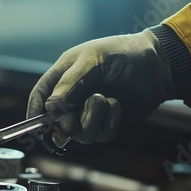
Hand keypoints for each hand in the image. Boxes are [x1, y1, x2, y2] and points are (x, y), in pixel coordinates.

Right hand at [27, 29, 174, 143]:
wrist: (156, 65)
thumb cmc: (121, 54)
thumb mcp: (92, 59)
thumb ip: (70, 83)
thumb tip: (51, 108)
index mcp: (63, 78)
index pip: (40, 97)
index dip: (34, 113)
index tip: (35, 127)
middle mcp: (73, 99)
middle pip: (57, 123)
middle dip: (69, 120)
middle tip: (81, 109)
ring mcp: (89, 114)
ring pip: (80, 135)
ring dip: (93, 119)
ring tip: (106, 98)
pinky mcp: (107, 125)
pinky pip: (101, 136)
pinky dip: (110, 122)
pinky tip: (117, 104)